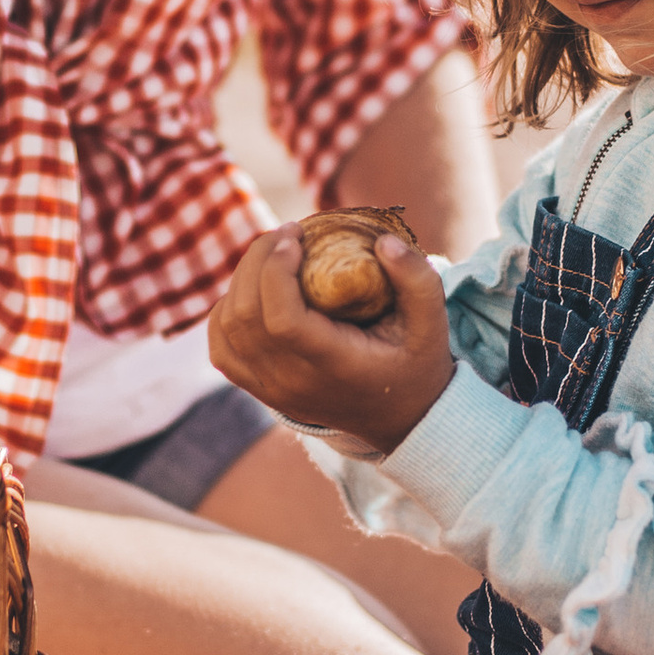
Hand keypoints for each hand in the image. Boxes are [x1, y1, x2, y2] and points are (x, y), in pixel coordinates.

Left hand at [208, 225, 454, 457]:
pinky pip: (221, 349)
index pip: (281, 319)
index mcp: (332, 366)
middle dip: (257, 261)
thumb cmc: (416, 365)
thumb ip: (418, 279)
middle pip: (245, 316)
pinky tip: (253, 290)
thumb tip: (382, 241)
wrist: (402, 420)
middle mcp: (293, 384)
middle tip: (287, 234)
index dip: (276, 270)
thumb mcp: (432, 324)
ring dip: (241, 281)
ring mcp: (272, 391)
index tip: (297, 236)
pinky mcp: (262, 391)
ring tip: (273, 255)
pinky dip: (225, 312)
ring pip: (226, 329)